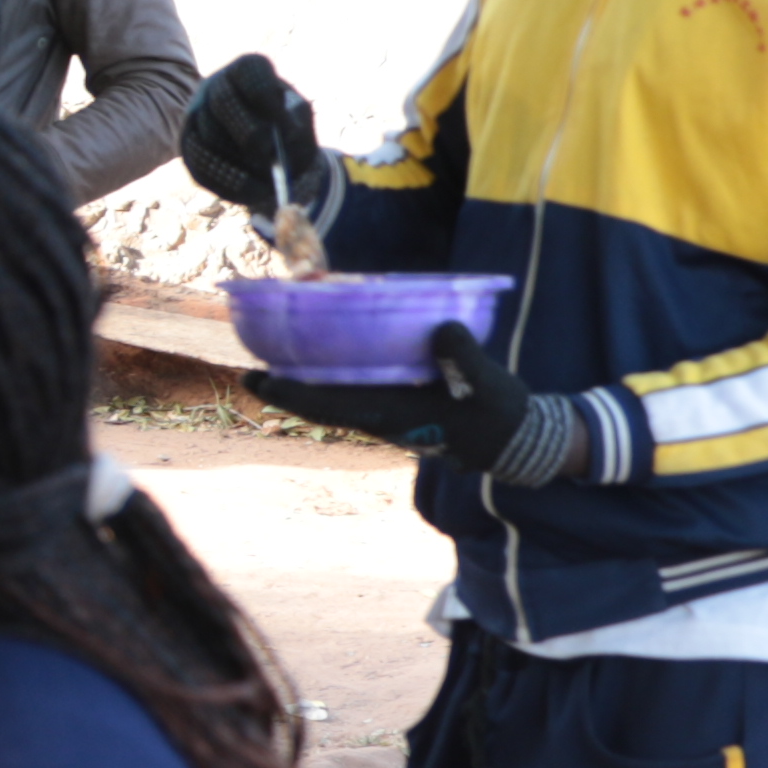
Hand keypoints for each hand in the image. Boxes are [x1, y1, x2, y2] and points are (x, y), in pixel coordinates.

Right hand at [177, 51, 330, 228]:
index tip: (285, 124)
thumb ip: (297, 126)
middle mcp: (216, 86)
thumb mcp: (300, 122)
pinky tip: (255, 191)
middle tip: (269, 154)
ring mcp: (196, 114)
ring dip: (240, 162)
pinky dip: (229, 181)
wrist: (266, 148)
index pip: (249, 72)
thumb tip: (282, 141)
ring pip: (209, 136)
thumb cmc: (287, 128)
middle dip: (247, 130)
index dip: (265, 95)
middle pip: (222, 102)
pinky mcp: (187, 145)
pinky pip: (199, 164)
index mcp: (247, 70)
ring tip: (270, 180)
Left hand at [248, 316, 631, 484]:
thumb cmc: (499, 415)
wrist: (517, 439)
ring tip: (278, 351)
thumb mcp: (486, 384)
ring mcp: (387, 412)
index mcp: (391, 416)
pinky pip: (358, 387)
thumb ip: (466, 358)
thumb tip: (444, 328)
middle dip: (286, 383)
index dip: (289, 393)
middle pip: (320, 399)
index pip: (327, 405)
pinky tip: (331, 351)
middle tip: (249, 362)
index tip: (254, 378)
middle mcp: (379, 416)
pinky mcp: (399, 403)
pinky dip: (339, 371)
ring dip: (308, 376)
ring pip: (336, 394)